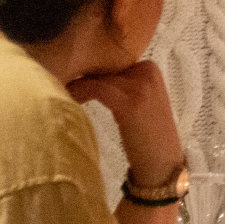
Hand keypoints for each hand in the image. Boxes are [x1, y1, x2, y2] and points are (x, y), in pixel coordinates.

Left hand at [67, 60, 182, 186]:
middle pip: (106, 67)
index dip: (92, 68)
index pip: (113, 61)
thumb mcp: (142, 100)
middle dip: (84, 75)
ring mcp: (141, 86)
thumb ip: (125, 83)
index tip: (72, 74)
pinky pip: (96, 88)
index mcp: (151, 68)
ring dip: (78, 84)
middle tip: (62, 80)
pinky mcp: (130, 102)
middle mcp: (148, 72)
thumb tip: (90, 72)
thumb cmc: (149, 135)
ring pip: (99, 76)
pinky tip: (70, 98)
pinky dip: (80, 92)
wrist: (162, 162)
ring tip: (63, 91)